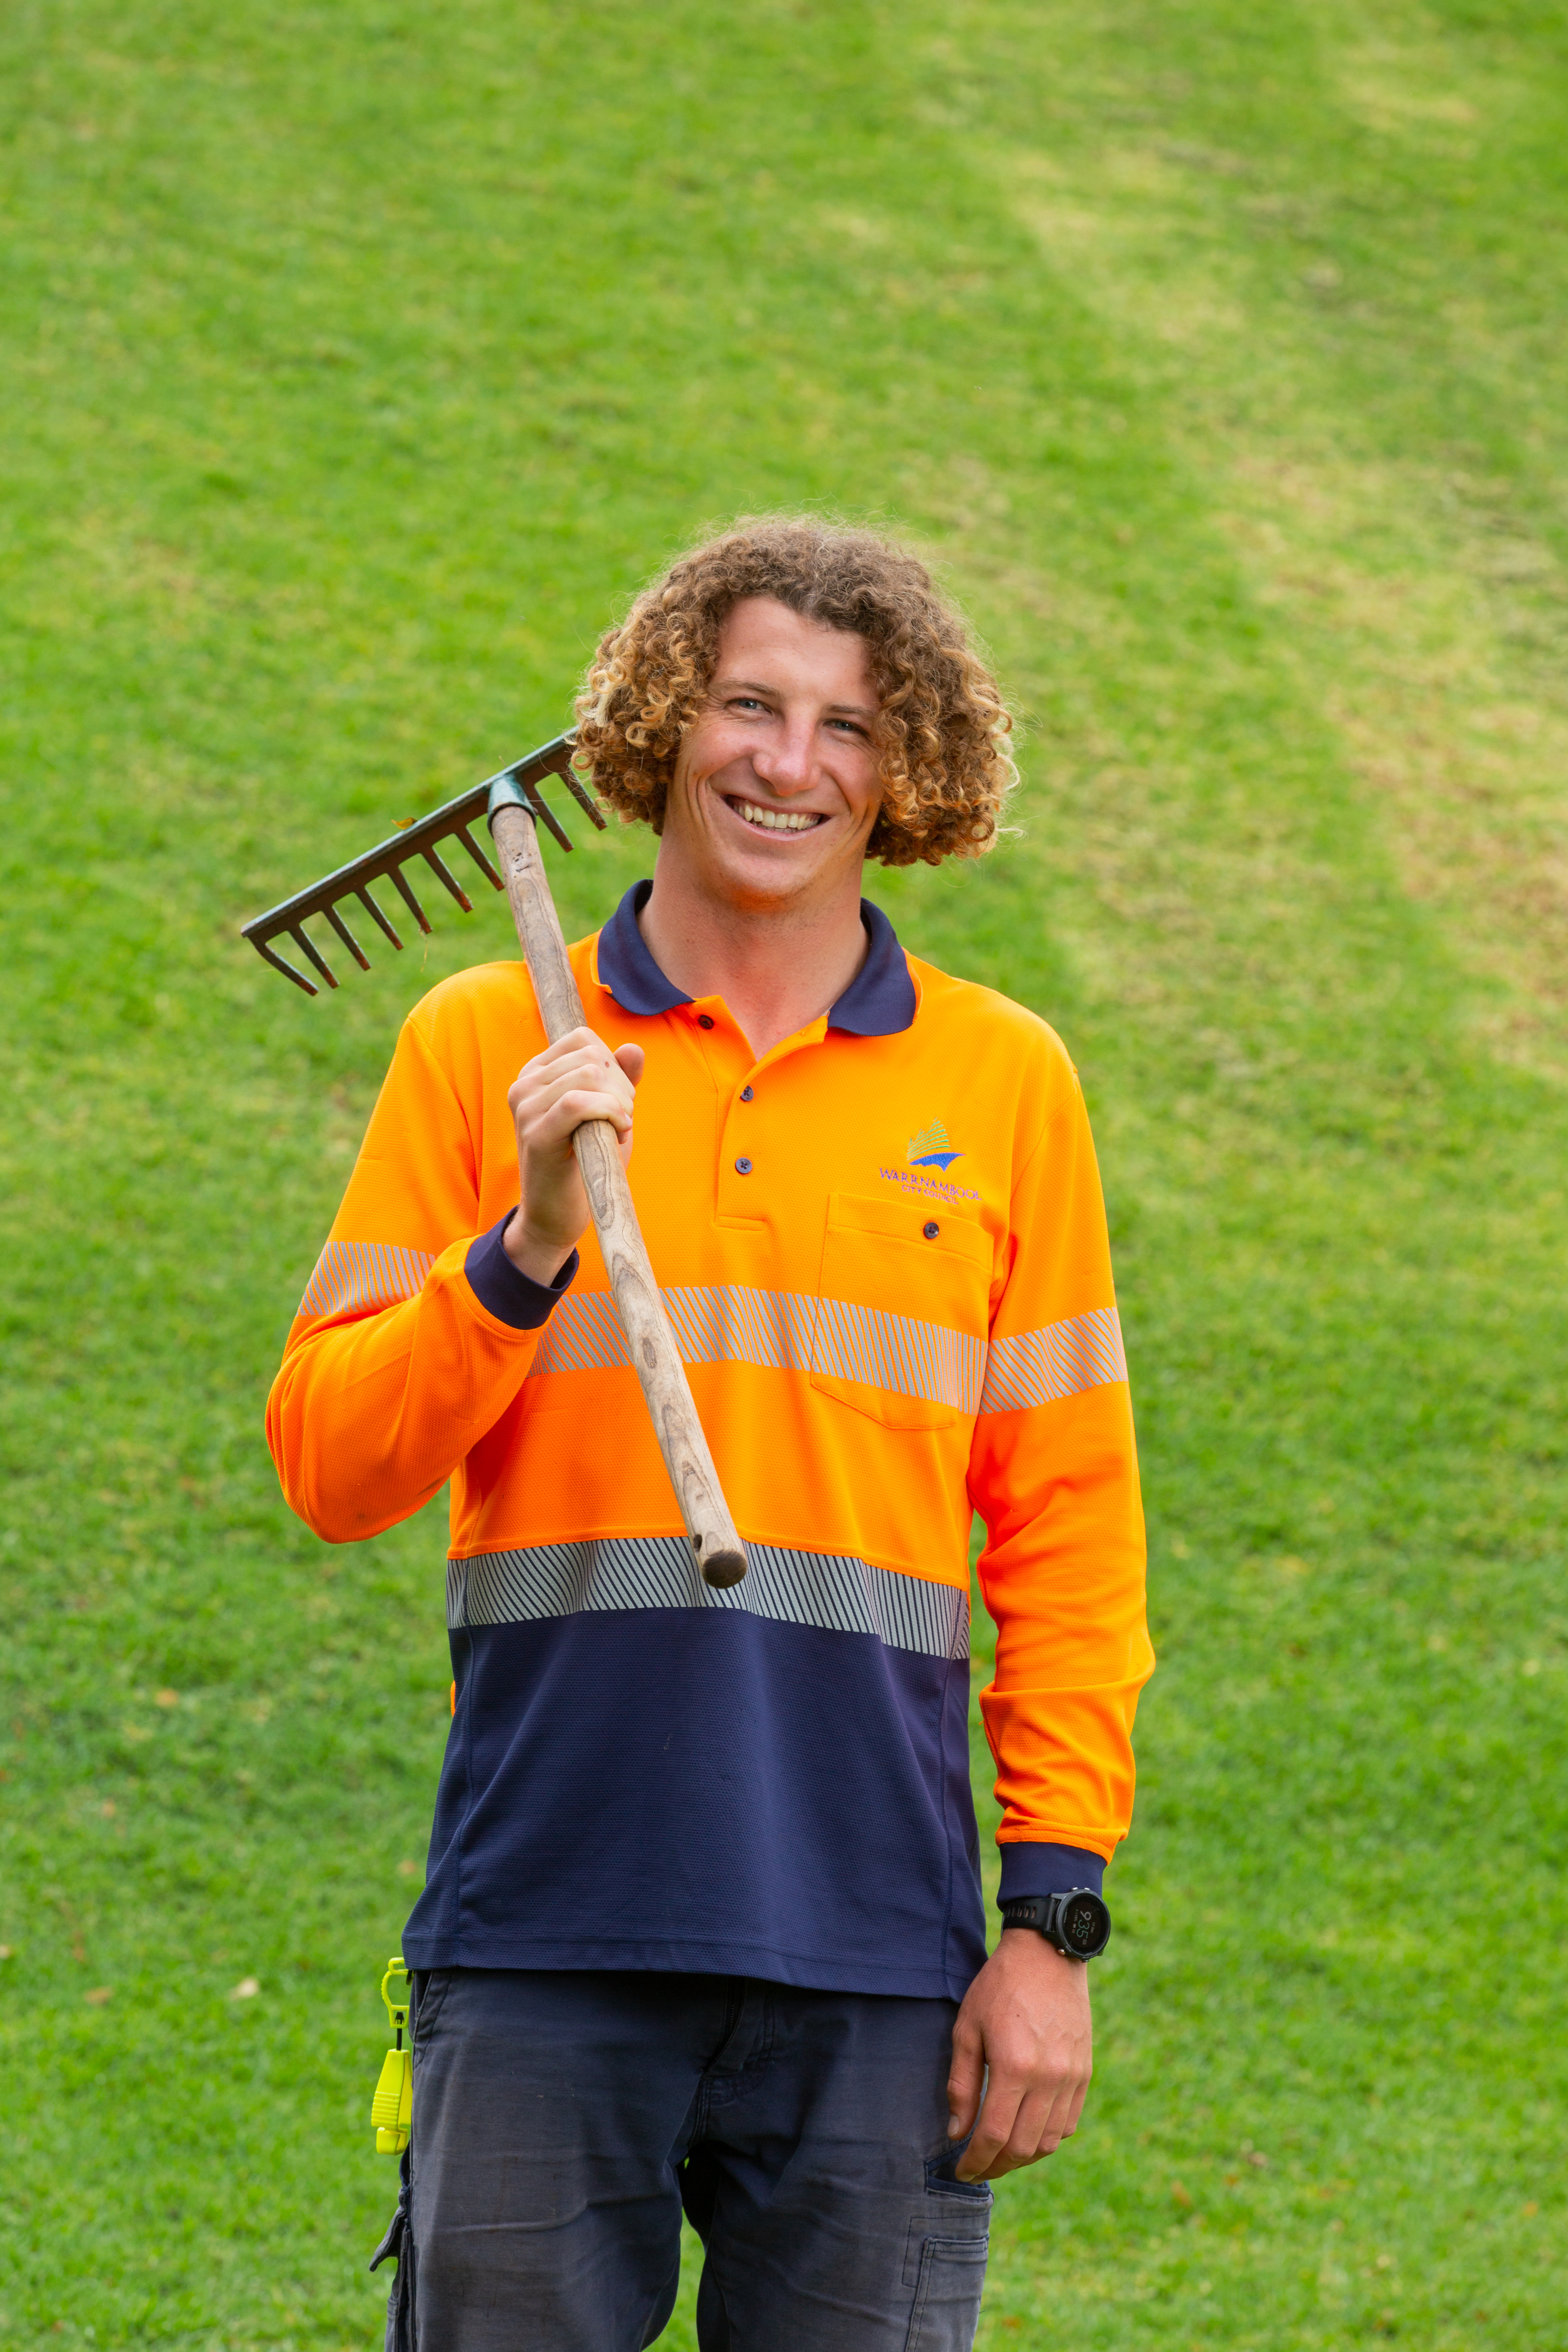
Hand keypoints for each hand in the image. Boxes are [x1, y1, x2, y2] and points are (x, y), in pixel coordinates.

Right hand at [503, 1029, 643, 1285]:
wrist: (555, 1217)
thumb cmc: (584, 1164)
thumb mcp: (606, 1115)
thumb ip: (619, 1080)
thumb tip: (633, 1048)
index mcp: (536, 1074)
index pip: (583, 1039)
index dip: (613, 1064)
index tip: (617, 1100)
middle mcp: (524, 1085)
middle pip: (591, 1055)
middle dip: (621, 1086)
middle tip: (621, 1119)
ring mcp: (525, 1108)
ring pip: (589, 1075)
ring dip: (620, 1102)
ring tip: (617, 1130)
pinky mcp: (535, 1134)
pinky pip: (577, 1102)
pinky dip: (610, 1113)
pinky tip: (619, 1133)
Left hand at [947, 1928, 1092, 2181]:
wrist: (1047, 1954)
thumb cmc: (999, 1987)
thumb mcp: (967, 2029)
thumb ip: (962, 2084)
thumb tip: (957, 2132)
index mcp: (1015, 2067)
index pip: (994, 2136)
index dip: (975, 2161)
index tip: (960, 2171)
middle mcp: (1049, 2079)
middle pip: (1023, 2147)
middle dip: (996, 2166)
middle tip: (976, 2167)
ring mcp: (1071, 2078)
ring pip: (1049, 2142)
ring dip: (1022, 2157)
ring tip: (999, 2155)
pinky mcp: (1084, 2073)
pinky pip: (1068, 2123)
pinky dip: (1047, 2139)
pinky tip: (1027, 2133)